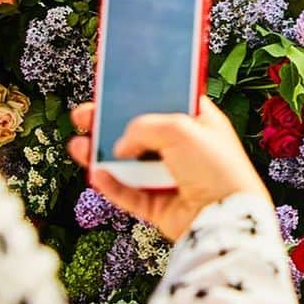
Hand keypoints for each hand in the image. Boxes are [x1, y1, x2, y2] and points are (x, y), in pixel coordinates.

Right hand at [68, 97, 270, 241]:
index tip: (115, 89)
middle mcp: (186, 150)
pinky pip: (129, 193)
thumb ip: (143, 127)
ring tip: (78, 145)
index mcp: (200, 123)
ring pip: (130, 165)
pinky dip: (111, 185)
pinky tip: (96, 173)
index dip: (142, 96)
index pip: (167, 103)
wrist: (225, 215)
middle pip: (141, 134)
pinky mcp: (161, 206)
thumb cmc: (216, 166)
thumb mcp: (179, 128)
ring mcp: (172, 179)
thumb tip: (121, 144)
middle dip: (111, 125)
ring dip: (103, 155)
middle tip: (85, 115)